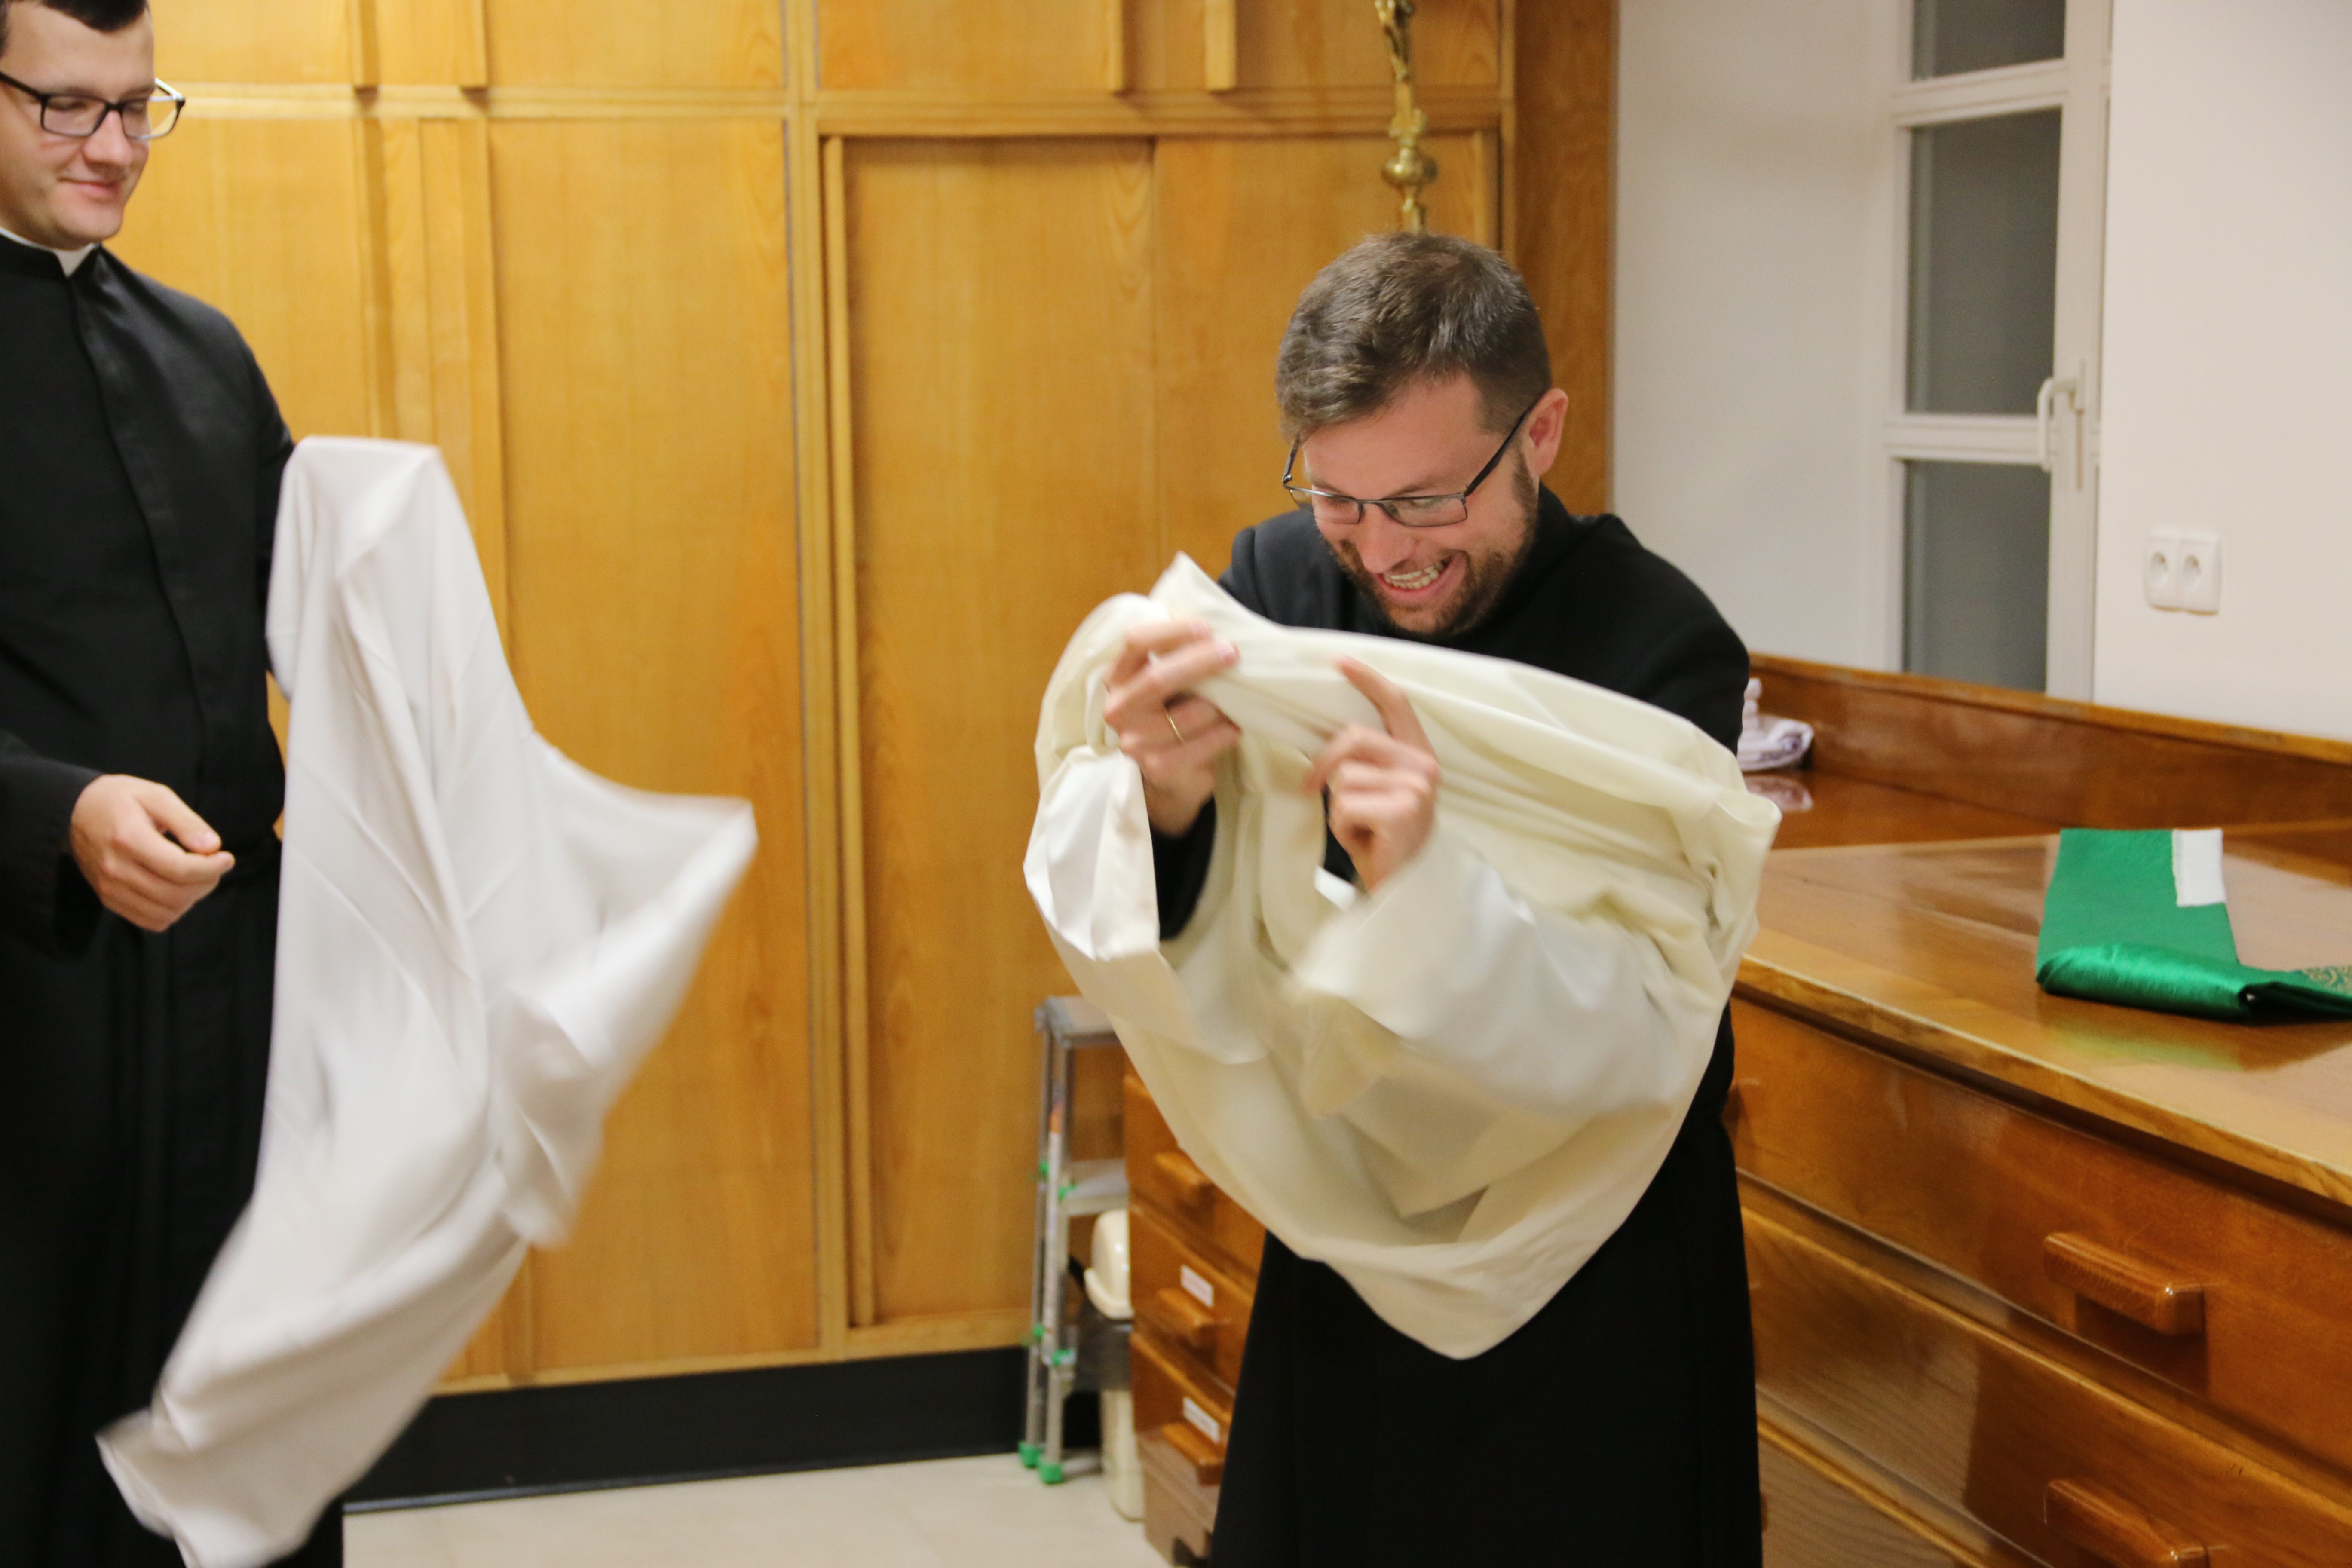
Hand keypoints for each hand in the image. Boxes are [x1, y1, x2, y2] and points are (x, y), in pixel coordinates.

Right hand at [69, 775, 234, 932]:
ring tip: (197, 875)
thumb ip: (187, 822)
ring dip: (192, 898)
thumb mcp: (157, 796)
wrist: (76, 812)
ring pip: (166, 912)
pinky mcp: (108, 899)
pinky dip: (172, 911)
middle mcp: (115, 868)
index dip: (211, 868)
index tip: (226, 857)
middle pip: (176, 894)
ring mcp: (109, 888)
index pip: (179, 869)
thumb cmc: (121, 799)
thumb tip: (213, 847)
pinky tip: (177, 889)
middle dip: (207, 882)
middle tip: (214, 865)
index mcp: (128, 839)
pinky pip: (150, 920)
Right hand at [1104, 620, 1241, 835]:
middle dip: (1200, 661)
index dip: (1170, 631)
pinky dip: (1226, 732)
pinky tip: (1234, 727)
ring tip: (1235, 701)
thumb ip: (1174, 657)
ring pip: (1189, 713)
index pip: (1134, 643)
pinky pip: (1203, 744)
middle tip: (1233, 652)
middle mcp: (1118, 710)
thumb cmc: (1171, 713)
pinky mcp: (1158, 768)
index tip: (1205, 628)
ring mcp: (1135, 742)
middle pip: (1158, 678)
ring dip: (1221, 704)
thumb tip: (1216, 629)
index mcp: (1117, 678)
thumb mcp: (1164, 682)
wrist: (1168, 773)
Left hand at [1303, 658, 1438, 891]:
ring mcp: (1417, 786)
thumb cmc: (1383, 838)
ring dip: (1337, 806)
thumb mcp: (1375, 790)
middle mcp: (1424, 764)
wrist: (1404, 887)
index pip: (1395, 703)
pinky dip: (1341, 826)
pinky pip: (1345, 804)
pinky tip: (1363, 839)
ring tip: (1358, 826)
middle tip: (1310, 787)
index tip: (1339, 662)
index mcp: (1417, 753)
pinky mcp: (1404, 810)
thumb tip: (1325, 733)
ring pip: (1345, 776)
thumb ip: (1364, 759)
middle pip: (1354, 737)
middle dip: (1324, 764)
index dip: (1367, 679)